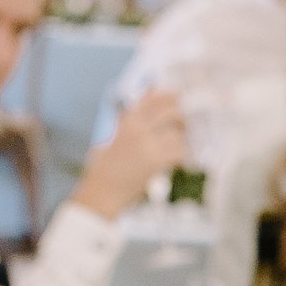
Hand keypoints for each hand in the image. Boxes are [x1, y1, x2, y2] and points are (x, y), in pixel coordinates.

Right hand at [71, 90, 188, 218]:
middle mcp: (138, 127)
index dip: (169, 96)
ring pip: (177, 134)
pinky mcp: (155, 161)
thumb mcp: (117, 134)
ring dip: (180, 143)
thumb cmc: (108, 165)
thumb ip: (132, 118)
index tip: (177, 98)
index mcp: (128, 119)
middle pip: (171, 111)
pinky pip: (178, 152)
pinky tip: (176, 164)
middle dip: (180, 118)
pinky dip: (180, 158)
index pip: (154, 98)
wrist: (104, 189)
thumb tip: (150, 96)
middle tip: (182, 127)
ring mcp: (147, 143)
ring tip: (175, 150)